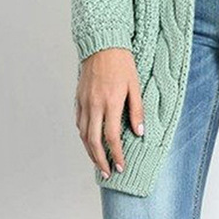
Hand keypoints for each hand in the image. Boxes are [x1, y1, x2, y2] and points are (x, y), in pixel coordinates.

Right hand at [75, 47, 144, 178]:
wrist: (103, 44)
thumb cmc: (122, 63)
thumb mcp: (135, 85)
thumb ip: (137, 110)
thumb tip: (140, 132)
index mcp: (111, 102)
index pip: (112, 136)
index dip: (116, 154)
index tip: (121, 166)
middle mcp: (94, 105)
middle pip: (93, 141)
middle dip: (100, 160)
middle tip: (107, 173)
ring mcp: (84, 102)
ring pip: (83, 134)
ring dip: (90, 151)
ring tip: (98, 162)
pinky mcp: (78, 98)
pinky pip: (78, 122)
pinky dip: (83, 136)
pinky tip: (89, 142)